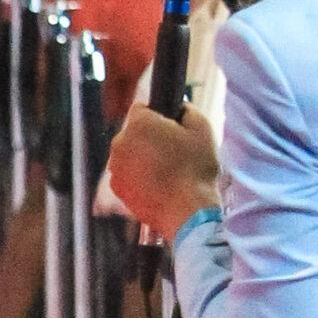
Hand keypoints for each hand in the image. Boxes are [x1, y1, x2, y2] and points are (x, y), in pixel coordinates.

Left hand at [107, 102, 219, 237]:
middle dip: (148, 138)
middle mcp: (120, 142)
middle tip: (172, 152)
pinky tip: (157, 184)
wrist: (186, 210)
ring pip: (128, 153)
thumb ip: (187, 110)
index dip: (157, 116)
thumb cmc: (196, 168)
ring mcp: (115, 166)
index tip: (170, 128)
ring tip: (166, 171)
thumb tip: (180, 107)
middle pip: (133, 132)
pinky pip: (126, 173)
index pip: (141, 108)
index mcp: (139, 124)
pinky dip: (137, 176)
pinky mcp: (116, 187)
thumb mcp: (202, 129)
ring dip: (141, 157)